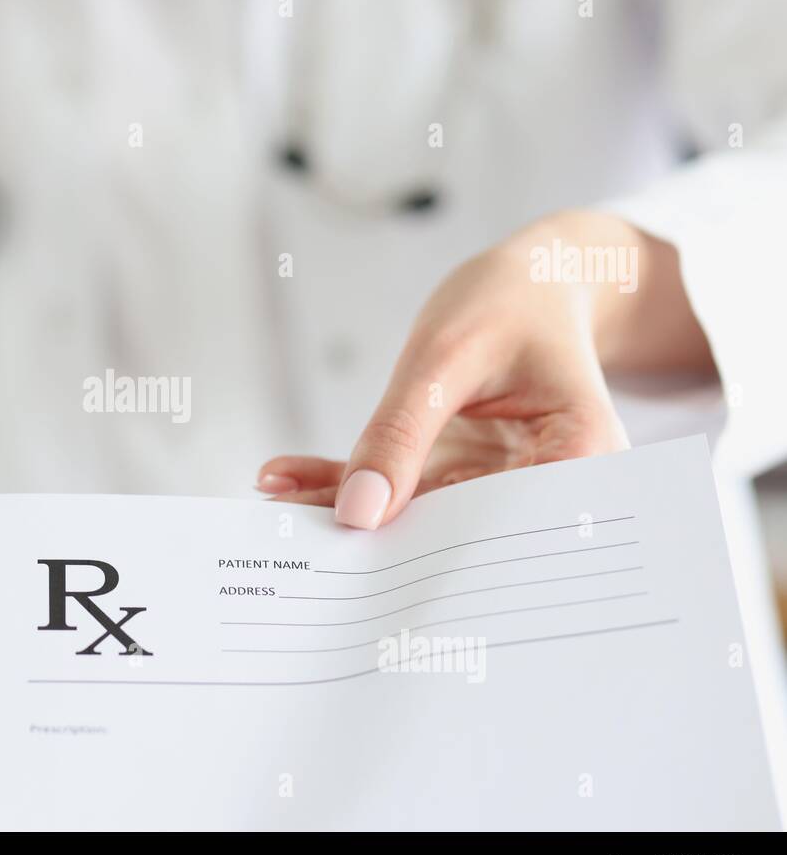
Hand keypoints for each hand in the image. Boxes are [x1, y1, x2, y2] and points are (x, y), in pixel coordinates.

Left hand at [256, 210, 714, 528]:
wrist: (534, 284)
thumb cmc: (509, 305)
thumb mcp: (445, 356)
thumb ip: (400, 433)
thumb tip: (357, 514)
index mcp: (579, 459)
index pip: (502, 530)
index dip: (431, 558)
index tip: (357, 570)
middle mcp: (542, 486)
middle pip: (454, 534)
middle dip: (374, 544)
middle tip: (299, 550)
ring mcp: (494, 484)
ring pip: (410, 514)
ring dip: (340, 511)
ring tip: (275, 511)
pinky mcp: (456, 473)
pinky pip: (391, 486)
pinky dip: (336, 482)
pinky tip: (281, 480)